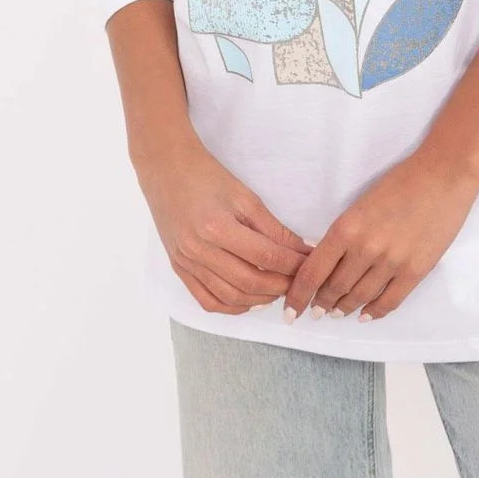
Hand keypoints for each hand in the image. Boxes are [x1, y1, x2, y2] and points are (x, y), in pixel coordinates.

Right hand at [136, 136, 313, 314]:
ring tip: (279, 290)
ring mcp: (187, 263)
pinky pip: (207, 301)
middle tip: (299, 281)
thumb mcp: (245, 197)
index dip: (293, 265)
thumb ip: (273, 228)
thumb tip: (301, 250)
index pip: (265, 257)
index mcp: (218, 228)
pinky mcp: (179, 269)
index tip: (311, 265)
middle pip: (250, 283)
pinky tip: (249, 300)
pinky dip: (231, 307)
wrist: (167, 170)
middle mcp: (200, 251)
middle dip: (281, 286)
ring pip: (230, 297)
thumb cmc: (208, 176)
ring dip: (259, 299)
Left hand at [281, 151, 478, 324]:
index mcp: (346, 228)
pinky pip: (389, 301)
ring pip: (359, 297)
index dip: (298, 296)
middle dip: (321, 303)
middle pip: (334, 288)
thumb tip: (329, 260)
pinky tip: (365, 315)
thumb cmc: (401, 181)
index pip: (312, 273)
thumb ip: (345, 233)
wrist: (443, 174)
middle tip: (315, 311)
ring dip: (344, 308)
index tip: (290, 310)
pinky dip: (375, 311)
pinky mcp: (416, 271)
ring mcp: (392, 263)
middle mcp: (365, 249)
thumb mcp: (361, 203)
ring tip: (336, 313)